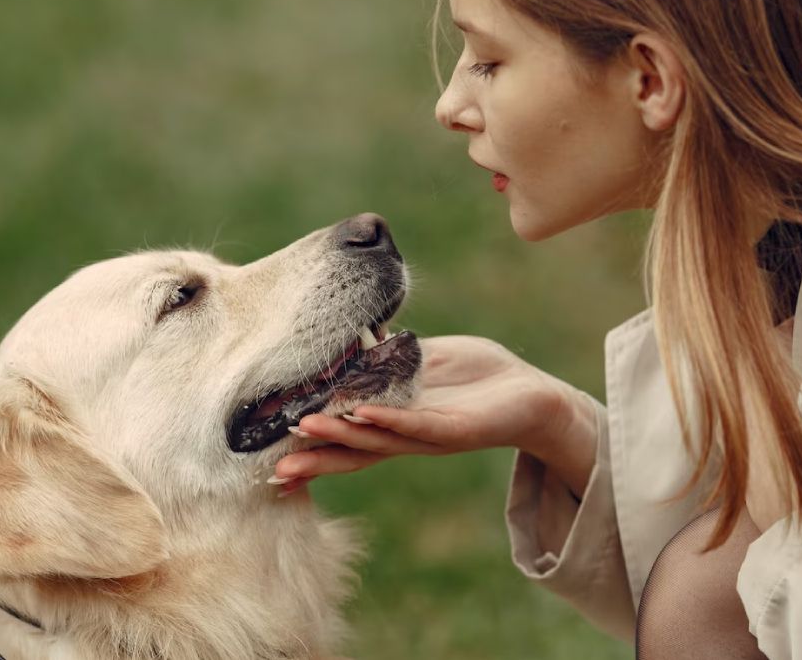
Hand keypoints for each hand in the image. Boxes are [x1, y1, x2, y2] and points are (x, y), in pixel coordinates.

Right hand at [273, 335, 597, 495]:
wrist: (531, 394)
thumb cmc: (475, 377)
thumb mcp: (419, 360)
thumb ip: (384, 355)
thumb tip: (347, 335)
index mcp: (390, 419)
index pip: (340, 434)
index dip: (307, 443)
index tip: (271, 452)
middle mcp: (402, 435)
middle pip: (350, 450)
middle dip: (313, 458)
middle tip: (275, 466)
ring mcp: (426, 434)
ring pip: (376, 438)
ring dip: (339, 434)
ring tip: (305, 427)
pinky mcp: (454, 430)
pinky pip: (415, 425)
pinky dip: (387, 420)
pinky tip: (363, 414)